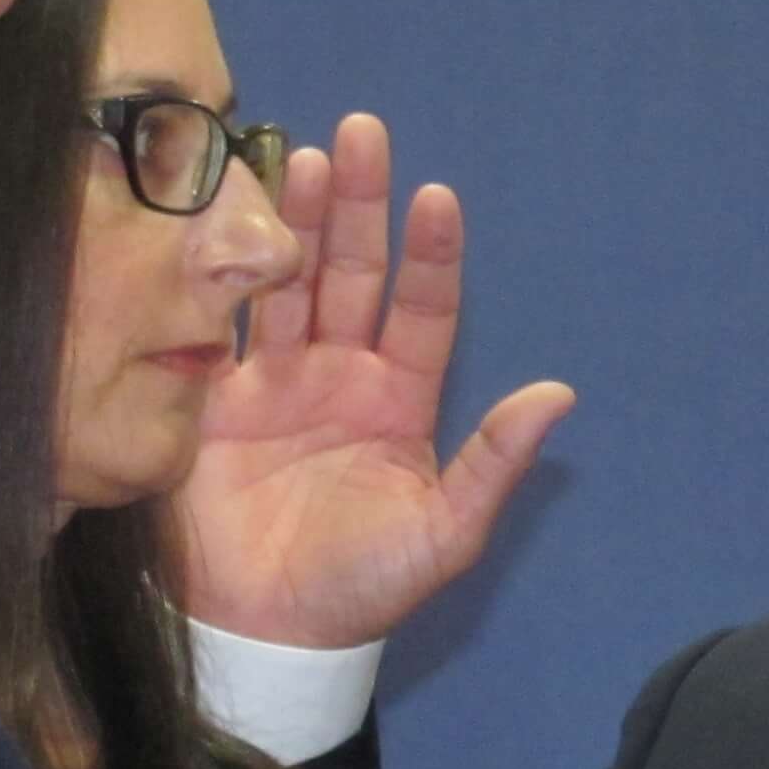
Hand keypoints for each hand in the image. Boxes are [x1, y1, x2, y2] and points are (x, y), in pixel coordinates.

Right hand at [180, 113, 573, 647]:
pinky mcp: (207, 398)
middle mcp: (339, 375)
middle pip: (353, 274)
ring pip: (288, 282)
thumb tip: (560, 395)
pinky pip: (216, 322)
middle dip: (359, 206)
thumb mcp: (443, 533)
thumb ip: (494, 464)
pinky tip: (222, 218)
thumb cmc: (363, 588)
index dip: (429, 255)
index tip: (437, 197)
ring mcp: (271, 380)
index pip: (422, 309)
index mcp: (400, 399)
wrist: (264, 634)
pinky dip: (220, 271)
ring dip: (295, 221)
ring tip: (303, 156)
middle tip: (364, 133)